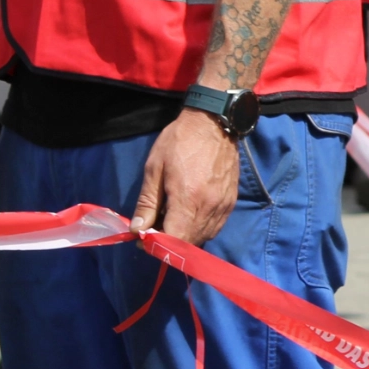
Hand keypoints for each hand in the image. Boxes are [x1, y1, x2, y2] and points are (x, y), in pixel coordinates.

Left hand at [128, 107, 239, 245]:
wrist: (214, 122)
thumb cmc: (180, 141)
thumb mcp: (155, 168)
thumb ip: (147, 202)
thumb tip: (137, 230)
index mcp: (188, 198)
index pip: (174, 240)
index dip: (157, 246)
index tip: (144, 238)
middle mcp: (209, 206)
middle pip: (189, 243)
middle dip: (169, 244)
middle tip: (155, 229)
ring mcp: (223, 205)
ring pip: (204, 237)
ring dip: (186, 237)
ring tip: (172, 222)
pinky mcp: (231, 201)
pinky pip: (215, 226)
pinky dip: (201, 229)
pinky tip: (190, 217)